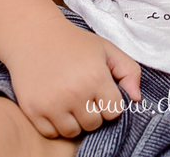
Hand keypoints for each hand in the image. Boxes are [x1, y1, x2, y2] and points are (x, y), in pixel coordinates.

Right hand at [5, 16, 141, 138]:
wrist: (34, 35)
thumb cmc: (74, 42)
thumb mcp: (106, 49)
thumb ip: (129, 71)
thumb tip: (137, 99)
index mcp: (95, 77)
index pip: (114, 112)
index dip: (109, 102)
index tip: (100, 90)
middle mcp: (74, 93)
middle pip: (94, 124)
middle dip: (92, 111)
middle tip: (83, 93)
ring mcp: (51, 103)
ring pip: (73, 131)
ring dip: (74, 120)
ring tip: (70, 100)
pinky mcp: (32, 110)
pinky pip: (51, 133)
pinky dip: (55, 124)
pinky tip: (55, 105)